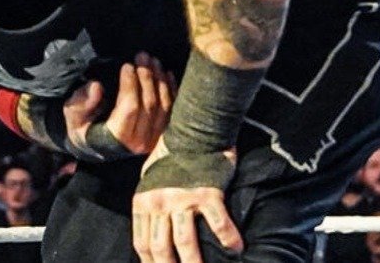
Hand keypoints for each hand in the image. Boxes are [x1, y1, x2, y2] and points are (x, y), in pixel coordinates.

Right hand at [62, 52, 174, 157]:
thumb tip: (96, 86)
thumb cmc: (82, 127)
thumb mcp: (73, 115)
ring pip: (164, 106)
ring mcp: (153, 139)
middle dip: (147, 77)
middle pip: (150, 104)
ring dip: (160, 80)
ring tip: (153, 60)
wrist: (93, 146)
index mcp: (118, 137)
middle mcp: (139, 141)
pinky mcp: (160, 134)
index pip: (130, 107)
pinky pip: (171, 110)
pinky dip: (171, 91)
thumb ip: (82, 102)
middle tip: (142, 56)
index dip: (131, 84)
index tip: (127, 65)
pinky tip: (167, 74)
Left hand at [132, 143, 240, 262]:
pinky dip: (228, 239)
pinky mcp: (207, 192)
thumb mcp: (150, 181)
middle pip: (161, 247)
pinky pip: (218, 223)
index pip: (143, 243)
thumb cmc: (172, 156)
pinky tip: (236, 249)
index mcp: (144, 201)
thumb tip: (153, 233)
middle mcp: (159, 202)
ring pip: (185, 242)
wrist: (194, 131)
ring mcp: (183, 198)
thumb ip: (151, 206)